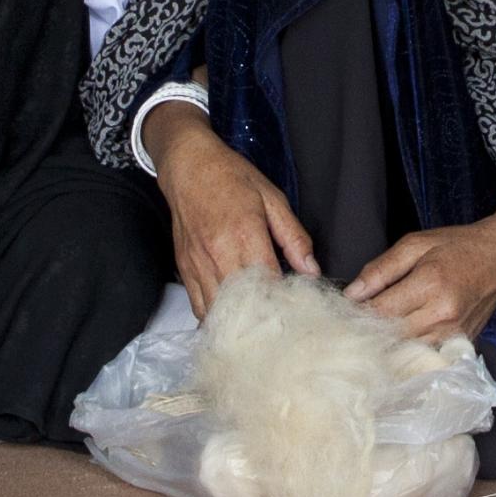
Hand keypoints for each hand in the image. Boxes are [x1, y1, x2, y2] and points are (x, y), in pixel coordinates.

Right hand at [149, 98, 317, 317]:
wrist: (188, 167)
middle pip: (242, 304)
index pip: (268, 283)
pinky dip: (216, 318)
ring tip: (258, 328)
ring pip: (217, 311)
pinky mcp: (184, 270)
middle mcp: (218, 254)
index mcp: (244, 234)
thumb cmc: (232, 178)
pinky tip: (232, 321)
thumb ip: (294, 237)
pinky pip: (198, 307)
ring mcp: (198, 265)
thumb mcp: (273, 199)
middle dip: (263, 319)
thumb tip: (311, 270)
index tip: (299, 313)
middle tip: (282, 329)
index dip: (284, 303)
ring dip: (238, 323)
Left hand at [345, 184, 495, 340]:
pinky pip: (425, 354)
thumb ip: (381, 269)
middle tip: (352, 326)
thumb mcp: (416, 243)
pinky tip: (399, 341)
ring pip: (406, 351)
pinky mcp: (461, 343)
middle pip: (390, 336)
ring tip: (375, 332)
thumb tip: (351, 294)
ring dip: (387, 344)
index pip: (379, 311)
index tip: (342, 313)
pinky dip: (408, 350)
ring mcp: (453, 333)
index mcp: (430, 284)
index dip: (356, 314)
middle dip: (368, 332)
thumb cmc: (459, 246)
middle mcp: (442, 314)